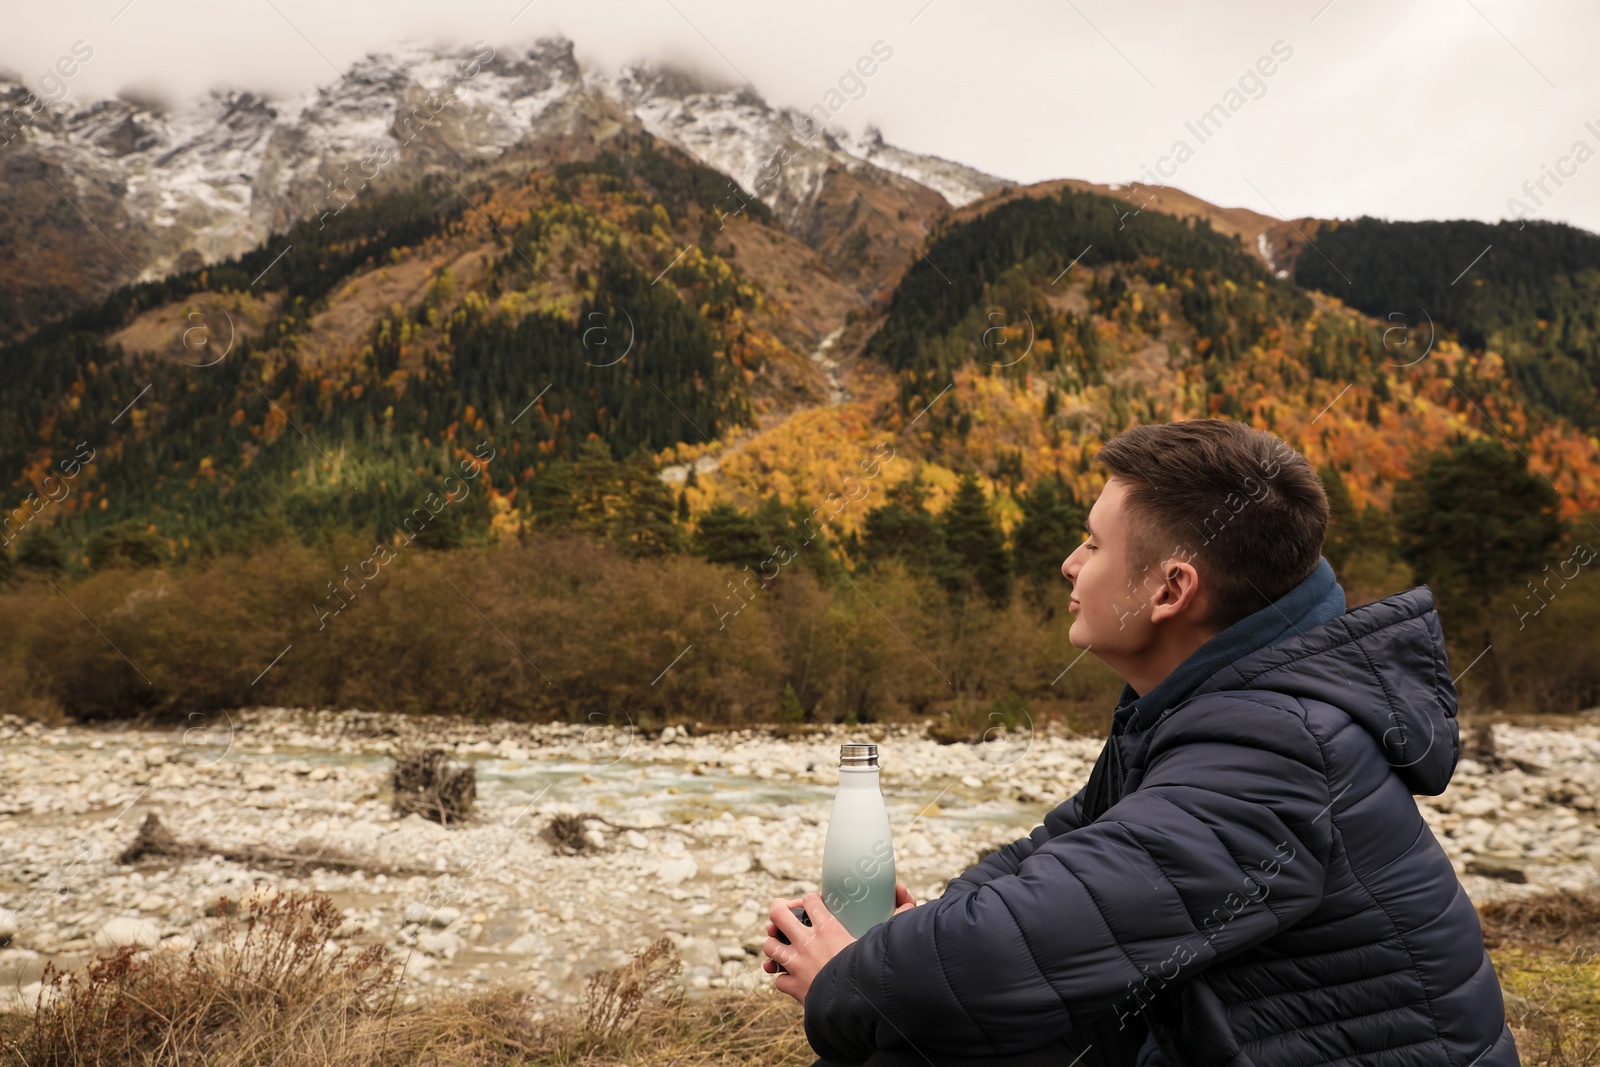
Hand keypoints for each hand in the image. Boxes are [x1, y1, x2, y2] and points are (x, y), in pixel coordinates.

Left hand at [763, 884, 918, 1003]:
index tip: (812, 904)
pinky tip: (791, 979)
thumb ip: (896, 920)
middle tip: (781, 914)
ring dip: (774, 946)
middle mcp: (807, 942)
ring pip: (770, 946)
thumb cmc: (872, 970)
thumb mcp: (882, 940)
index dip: (808, 899)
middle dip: (777, 911)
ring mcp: (797, 964)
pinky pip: (778, 979)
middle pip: (778, 914)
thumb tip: (910, 903)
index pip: (809, 899)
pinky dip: (782, 978)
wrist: (859, 1005)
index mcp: (828, 927)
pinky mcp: (794, 987)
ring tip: (781, 947)